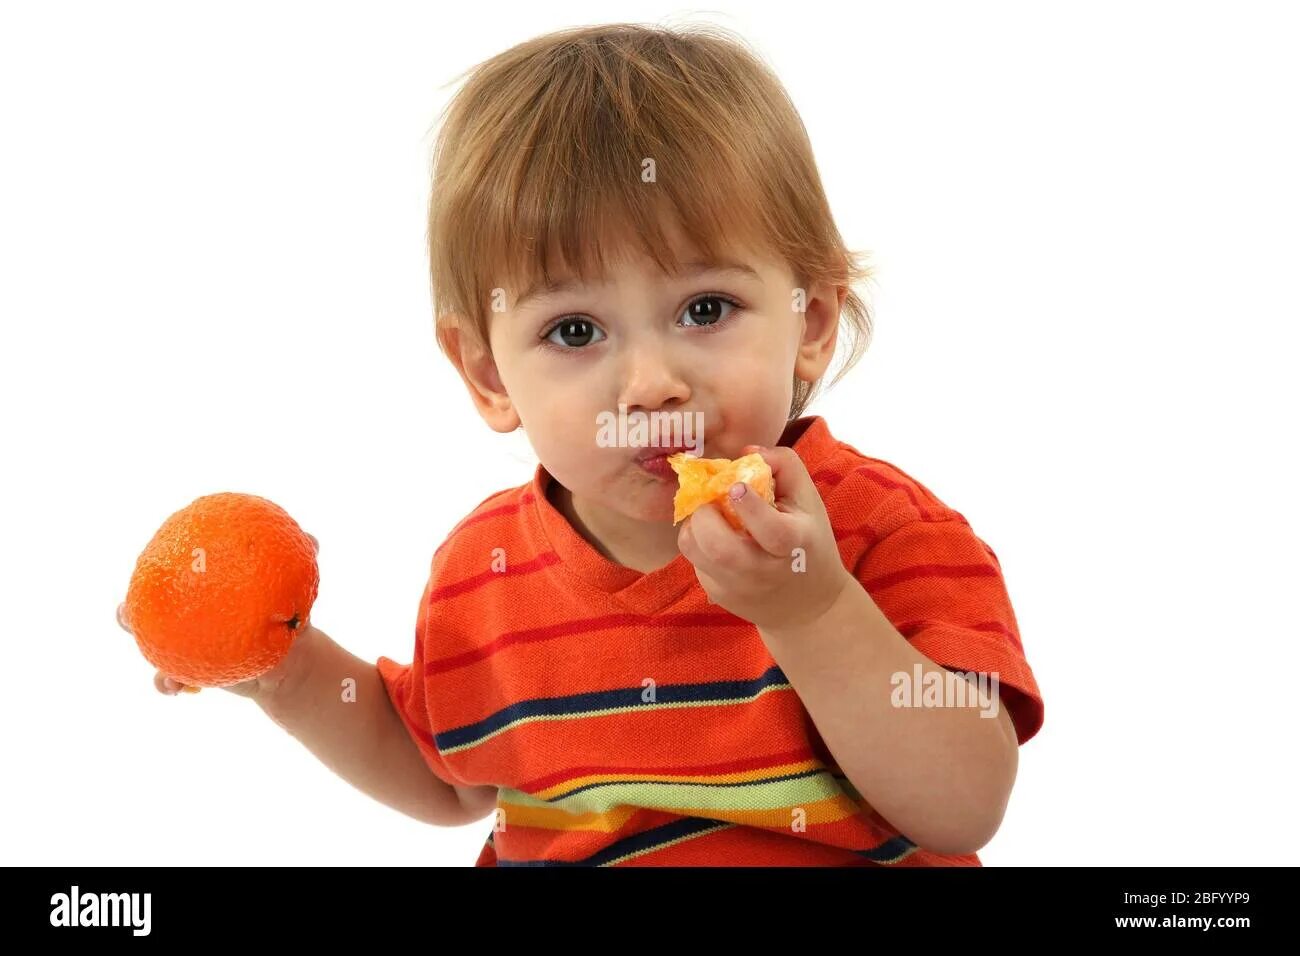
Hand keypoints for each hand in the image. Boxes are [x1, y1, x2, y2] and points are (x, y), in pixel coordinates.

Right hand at [118, 532, 319, 700]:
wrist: (290, 658)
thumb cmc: (287, 611)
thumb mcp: (294, 587)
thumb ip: (303, 558)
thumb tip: (312, 540)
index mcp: (200, 585)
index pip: (166, 571)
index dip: (149, 569)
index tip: (146, 565)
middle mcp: (184, 612)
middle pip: (142, 609)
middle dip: (129, 611)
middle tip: (127, 612)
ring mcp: (183, 644)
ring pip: (151, 649)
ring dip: (144, 656)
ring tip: (152, 664)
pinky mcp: (190, 671)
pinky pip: (170, 679)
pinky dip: (169, 684)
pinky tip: (178, 689)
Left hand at [676, 446, 852, 633]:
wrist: (809, 605)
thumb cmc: (808, 541)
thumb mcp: (808, 500)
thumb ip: (784, 465)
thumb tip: (747, 453)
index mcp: (794, 544)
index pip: (771, 531)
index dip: (750, 507)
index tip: (736, 487)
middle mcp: (763, 571)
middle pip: (719, 547)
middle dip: (705, 515)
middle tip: (711, 502)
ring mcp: (738, 587)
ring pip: (695, 552)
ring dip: (695, 526)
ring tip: (710, 516)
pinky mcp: (719, 594)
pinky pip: (695, 561)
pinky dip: (699, 543)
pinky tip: (718, 538)